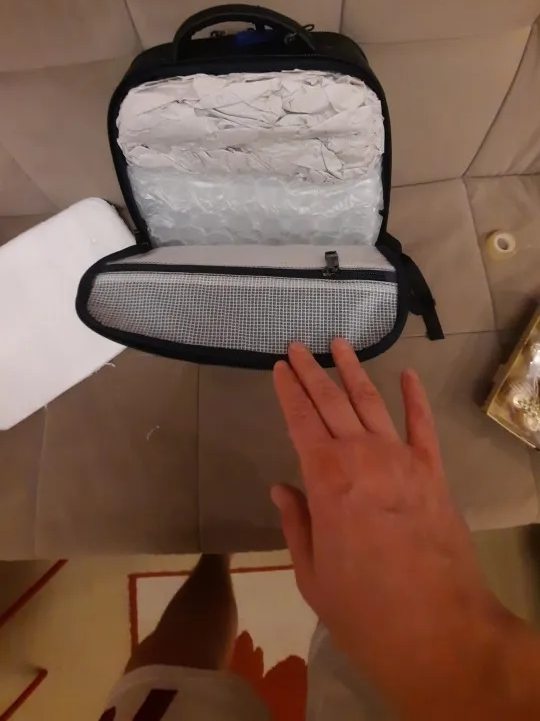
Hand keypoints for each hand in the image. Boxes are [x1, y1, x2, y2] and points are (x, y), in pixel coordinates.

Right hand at [271, 340, 526, 717]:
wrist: (437, 630)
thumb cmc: (363, 609)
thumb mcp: (312, 574)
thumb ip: (297, 524)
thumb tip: (281, 488)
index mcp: (325, 480)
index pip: (300, 421)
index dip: (287, 392)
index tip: (278, 367)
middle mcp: (362, 458)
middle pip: (332, 402)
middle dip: (312, 372)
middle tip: (297, 346)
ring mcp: (402, 461)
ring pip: (373, 403)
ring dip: (354, 371)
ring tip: (339, 344)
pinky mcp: (434, 473)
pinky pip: (423, 426)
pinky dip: (416, 398)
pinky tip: (409, 375)